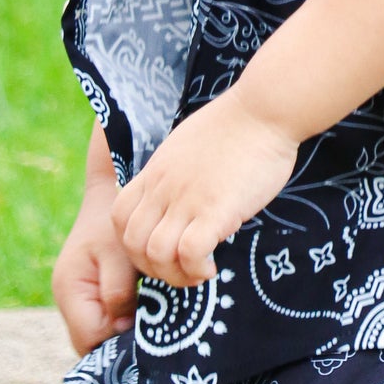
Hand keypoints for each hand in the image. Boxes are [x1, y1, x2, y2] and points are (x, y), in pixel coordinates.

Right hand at [52, 178, 138, 355]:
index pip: (89, 340)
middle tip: (154, 336)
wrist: (110, 192)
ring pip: (97, 333)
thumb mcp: (121, 256)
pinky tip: (145, 312)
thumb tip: (121, 329)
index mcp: (69, 289)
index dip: (118, 345)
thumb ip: (118, 292)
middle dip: (120, 344)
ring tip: (152, 324)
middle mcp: (67, 298)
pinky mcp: (87, 291)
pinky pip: (102, 318)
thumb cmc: (116, 221)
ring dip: (122, 332)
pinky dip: (121, 320)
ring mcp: (75, 296)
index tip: (149, 337)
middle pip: (91, 343)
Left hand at [112, 89, 299, 288]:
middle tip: (179, 268)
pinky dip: (196, 269)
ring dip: (174, 274)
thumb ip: (178, 170)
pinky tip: (212, 266)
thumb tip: (185, 191)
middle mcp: (164, 187)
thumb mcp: (190, 144)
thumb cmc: (238, 124)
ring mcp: (187, 198)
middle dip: (151, 267)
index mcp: (156, 171)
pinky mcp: (215, 209)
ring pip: (156, 253)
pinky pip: (189, 253)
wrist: (263, 109)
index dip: (132, 242)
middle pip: (131, 242)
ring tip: (198, 272)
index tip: (160, 248)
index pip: (119, 215)